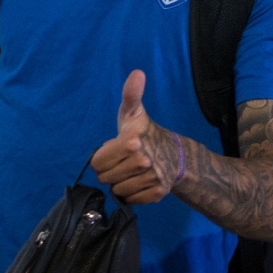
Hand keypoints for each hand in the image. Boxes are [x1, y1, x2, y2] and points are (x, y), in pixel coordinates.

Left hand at [90, 70, 181, 203]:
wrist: (175, 154)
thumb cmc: (145, 132)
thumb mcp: (133, 113)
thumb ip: (130, 94)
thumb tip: (137, 73)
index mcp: (131, 142)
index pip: (97, 162)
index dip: (103, 156)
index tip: (116, 149)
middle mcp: (142, 161)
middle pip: (105, 177)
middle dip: (111, 169)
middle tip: (125, 159)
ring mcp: (151, 178)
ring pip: (117, 190)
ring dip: (121, 182)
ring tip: (132, 170)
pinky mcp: (157, 193)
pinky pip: (130, 200)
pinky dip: (133, 193)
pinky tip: (140, 181)